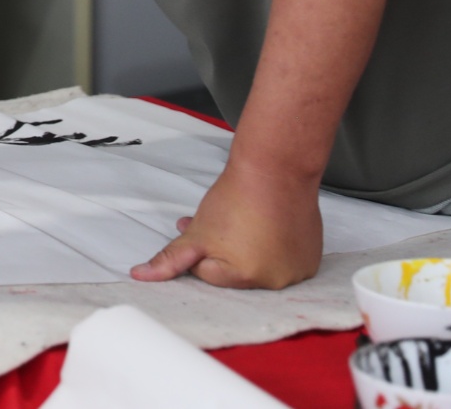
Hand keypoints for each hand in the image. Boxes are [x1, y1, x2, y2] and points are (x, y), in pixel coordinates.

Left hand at [129, 158, 322, 288]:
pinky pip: (283, 259)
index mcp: (244, 278)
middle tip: (218, 225)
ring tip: (243, 222)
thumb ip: (169, 259)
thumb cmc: (235, 198)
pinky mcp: (310, 257)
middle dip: (220, 251)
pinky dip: (272, 246)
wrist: (275, 169)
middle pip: (234, 273)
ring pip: (259, 265)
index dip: (200, 249)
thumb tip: (140, 276)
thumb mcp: (196, 232)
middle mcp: (274, 282)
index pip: (207, 274)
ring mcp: (297, 270)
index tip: (206, 230)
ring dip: (245, 248)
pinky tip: (265, 224)